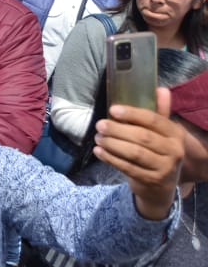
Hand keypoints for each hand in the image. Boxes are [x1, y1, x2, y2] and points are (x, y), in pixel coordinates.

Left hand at [94, 88, 183, 220]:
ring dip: (112, 144)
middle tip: (99, 125)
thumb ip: (158, 111)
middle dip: (118, 129)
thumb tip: (160, 88)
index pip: (154, 120)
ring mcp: (164, 168)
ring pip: (134, 153)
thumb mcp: (160, 132)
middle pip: (142, 137)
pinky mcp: (151, 181)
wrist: (161, 185)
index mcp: (175, 134)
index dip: (132, 114)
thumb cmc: (156, 151)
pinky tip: (98, 152)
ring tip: (98, 138)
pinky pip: (128, 168)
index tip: (112, 110)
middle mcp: (174, 151)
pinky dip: (110, 159)